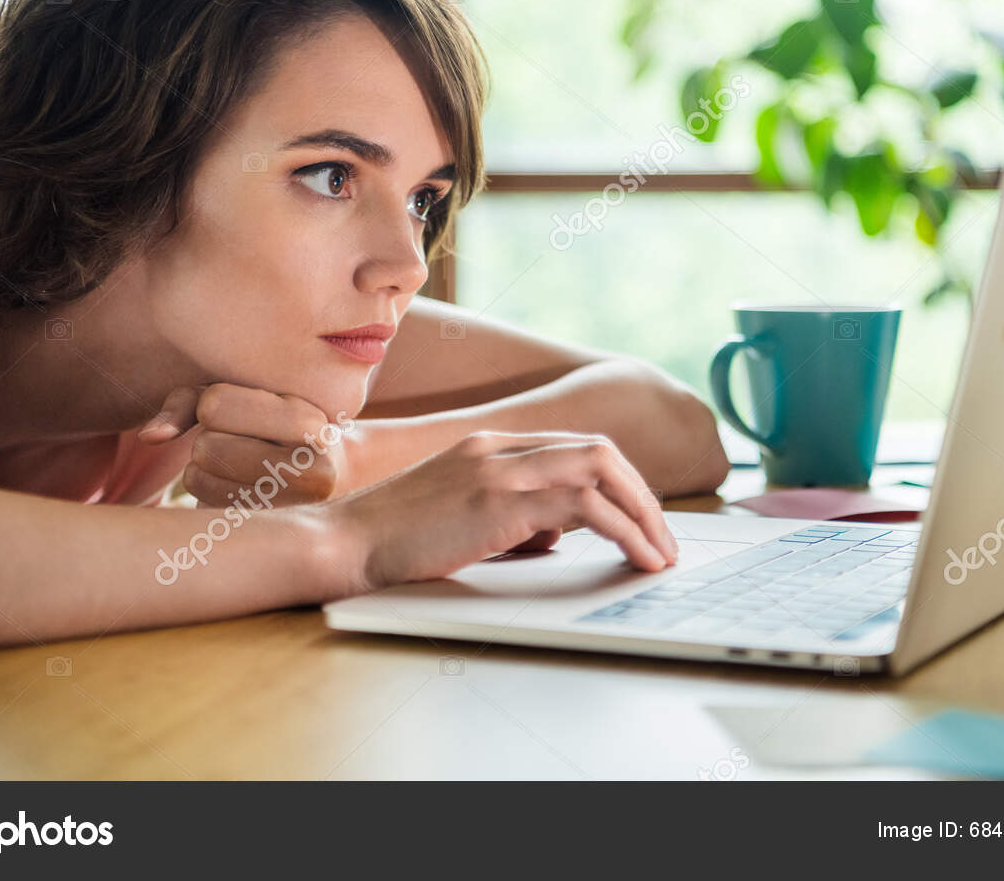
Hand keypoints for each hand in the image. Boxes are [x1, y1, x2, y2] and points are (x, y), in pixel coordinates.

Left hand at [139, 383, 351, 508]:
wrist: (342, 473)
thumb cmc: (281, 423)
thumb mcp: (249, 395)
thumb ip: (191, 401)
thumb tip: (150, 437)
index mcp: (311, 425)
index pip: (213, 405)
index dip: (213, 403)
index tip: (242, 408)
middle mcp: (310, 472)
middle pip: (206, 447)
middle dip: (211, 438)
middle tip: (242, 439)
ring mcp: (291, 512)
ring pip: (198, 477)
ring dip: (205, 467)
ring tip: (242, 462)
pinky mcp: (268, 534)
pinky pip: (202, 505)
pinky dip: (210, 492)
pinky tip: (242, 487)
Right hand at [314, 429, 679, 592]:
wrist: (341, 544)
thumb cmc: (391, 542)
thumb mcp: (459, 521)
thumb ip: (510, 521)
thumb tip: (554, 538)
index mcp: (488, 447)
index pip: (574, 448)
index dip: (618, 482)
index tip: (640, 519)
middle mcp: (498, 448)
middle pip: (598, 450)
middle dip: (641, 494)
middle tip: (663, 538)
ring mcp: (498, 469)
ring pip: (599, 468)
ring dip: (642, 512)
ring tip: (660, 553)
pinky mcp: (497, 502)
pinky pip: (582, 506)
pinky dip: (622, 529)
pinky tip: (636, 556)